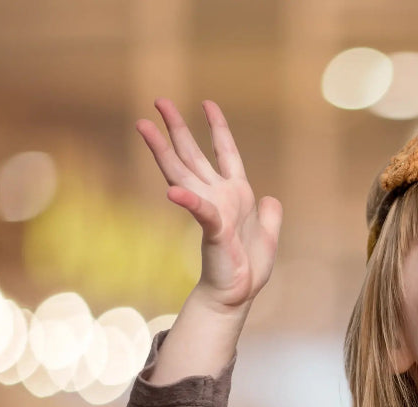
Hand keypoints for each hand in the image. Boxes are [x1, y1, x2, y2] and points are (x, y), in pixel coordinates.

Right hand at [136, 99, 281, 309]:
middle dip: (176, 128)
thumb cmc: (248, 269)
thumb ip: (271, 216)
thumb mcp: (268, 236)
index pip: (226, 153)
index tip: (208, 104)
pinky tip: (172, 191)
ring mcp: (213, 211)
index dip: (218, 128)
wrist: (238, 294)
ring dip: (163, 150)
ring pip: (184, 174)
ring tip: (143, 125)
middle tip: (159, 100)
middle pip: (192, 155)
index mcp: (236, 196)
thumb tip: (273, 198)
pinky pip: (201, 211)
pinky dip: (188, 201)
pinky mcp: (214, 230)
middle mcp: (219, 197)